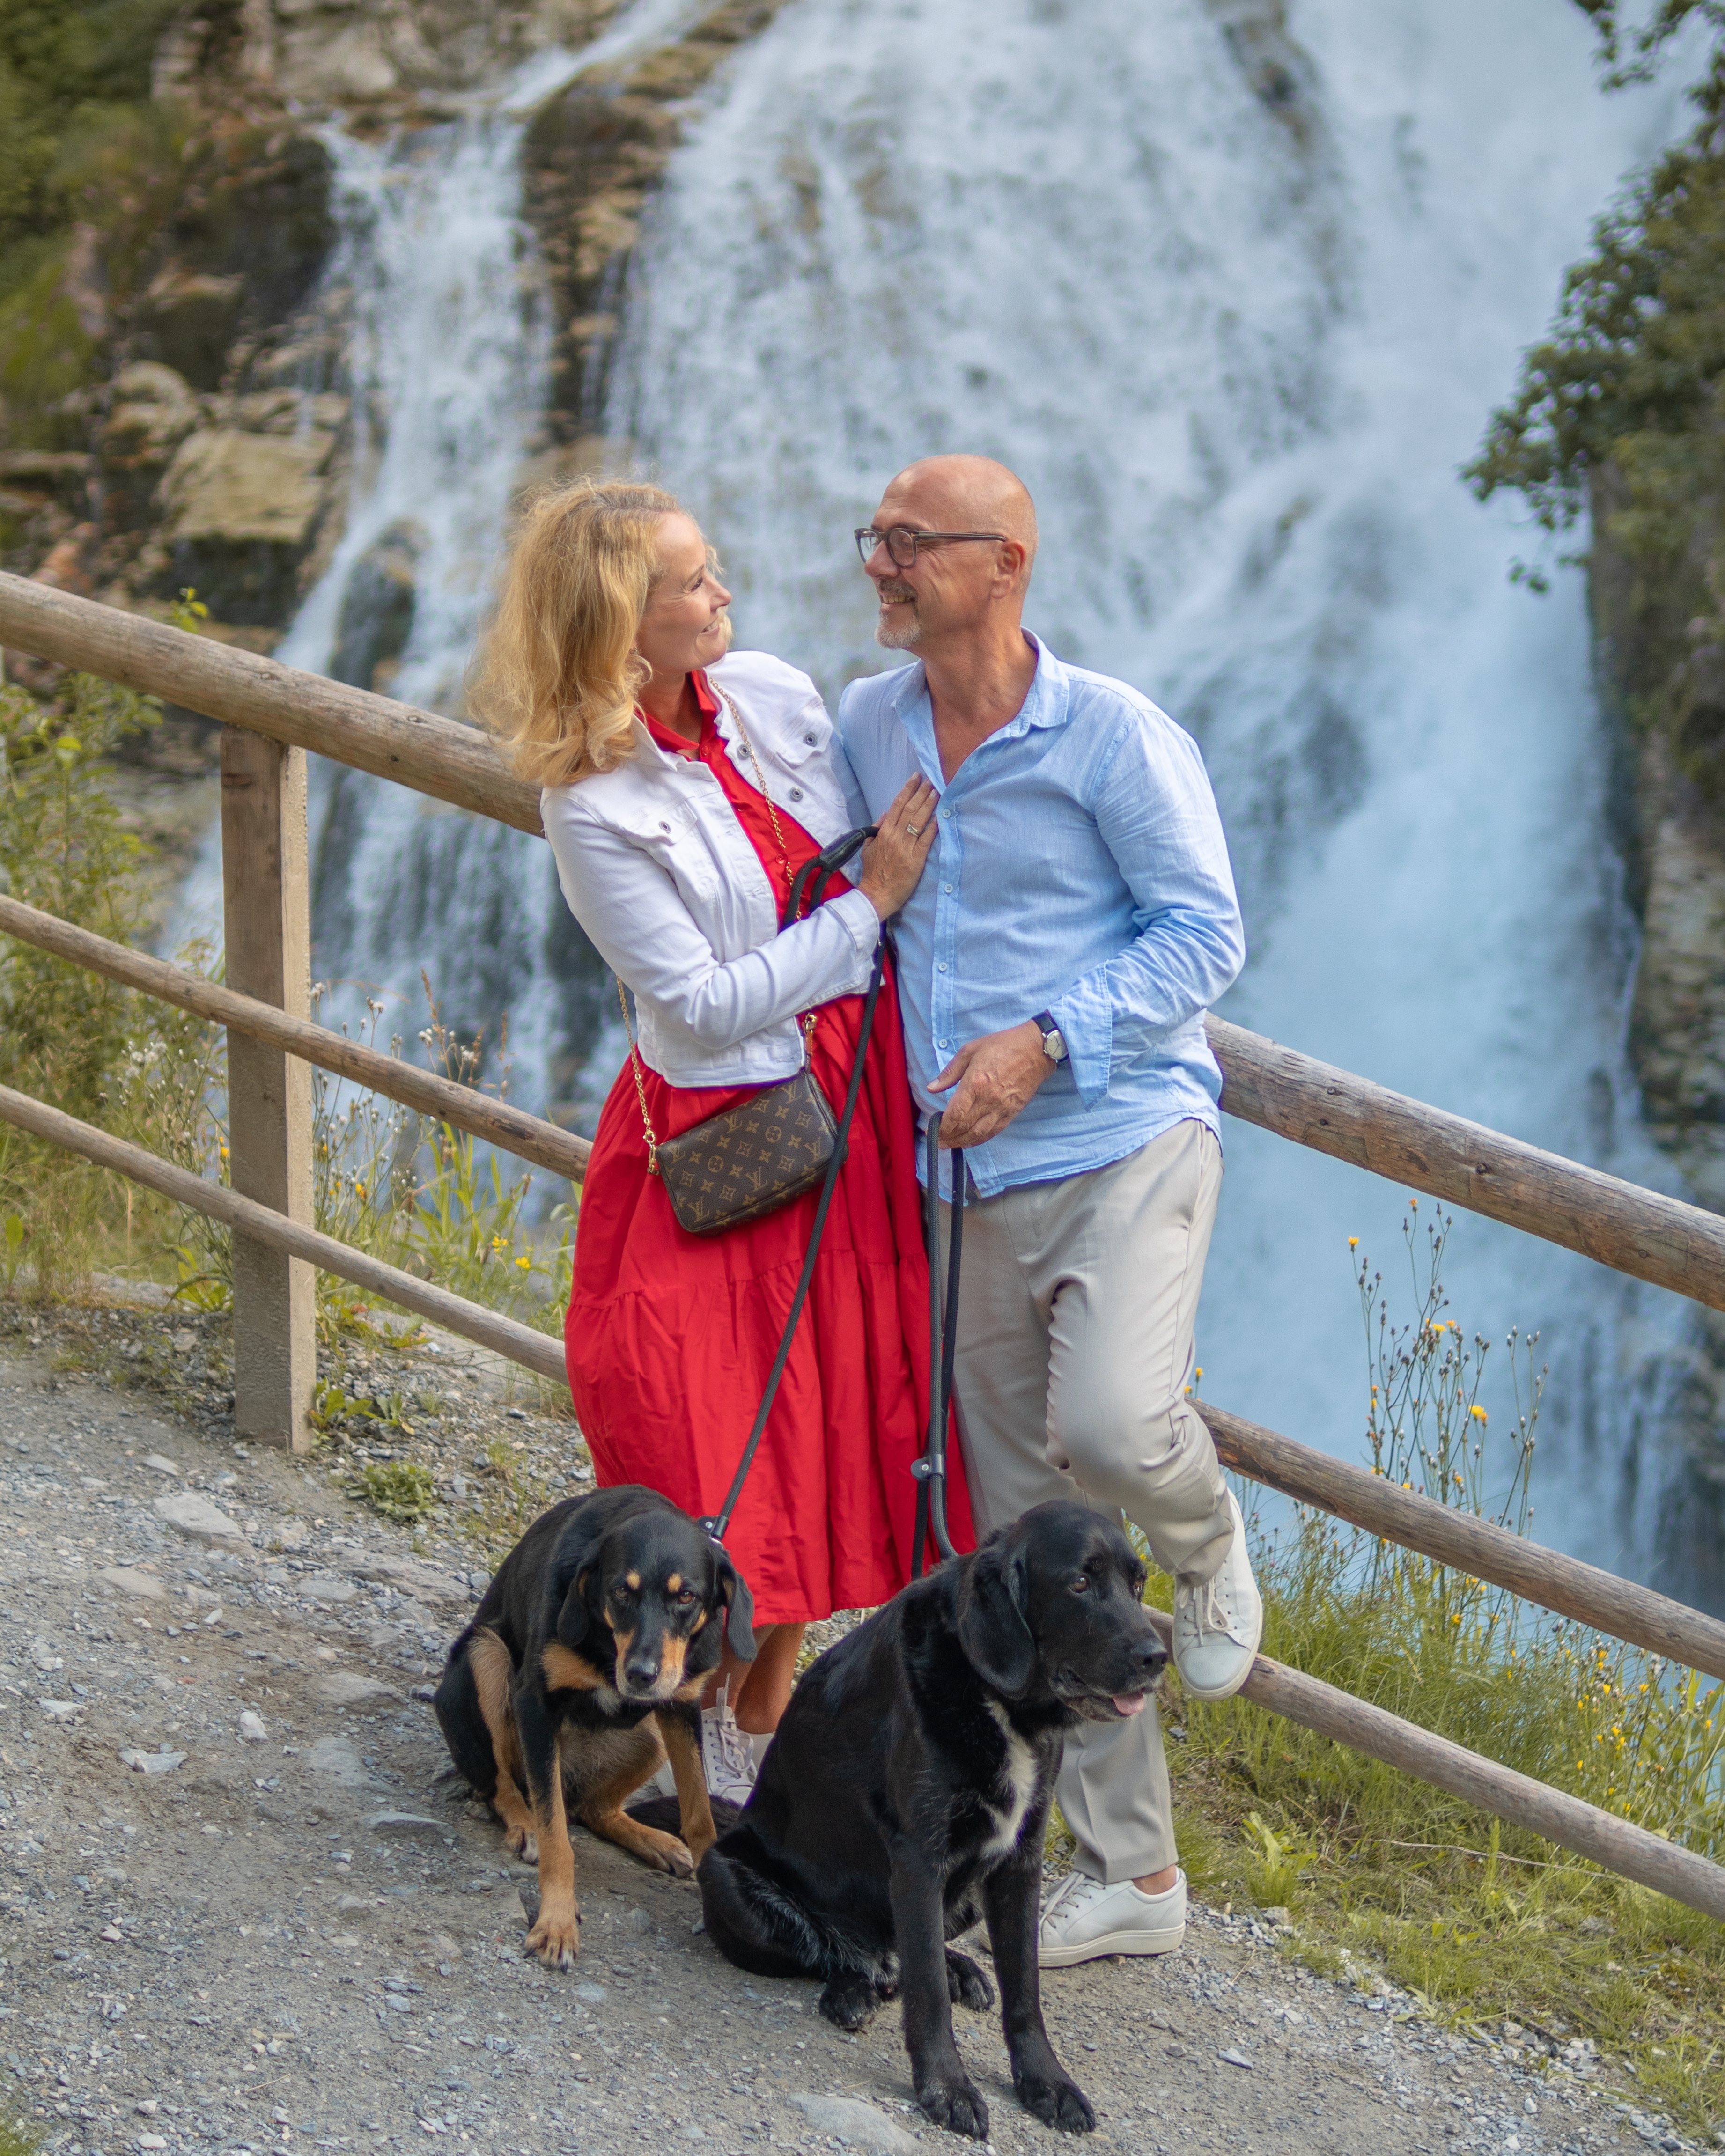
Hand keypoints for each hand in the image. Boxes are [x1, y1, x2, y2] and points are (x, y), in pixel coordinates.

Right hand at [857, 774, 939, 919]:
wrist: (876, 894)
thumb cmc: (873, 873)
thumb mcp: (868, 848)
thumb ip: (876, 830)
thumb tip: (885, 813)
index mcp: (883, 832)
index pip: (897, 805)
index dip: (907, 789)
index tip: (915, 777)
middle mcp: (895, 836)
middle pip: (910, 809)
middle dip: (921, 792)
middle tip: (931, 779)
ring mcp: (906, 847)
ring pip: (918, 820)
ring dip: (929, 804)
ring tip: (937, 791)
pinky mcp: (916, 859)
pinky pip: (926, 839)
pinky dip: (933, 826)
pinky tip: (939, 815)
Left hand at [930, 1020, 1056, 1147]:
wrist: (1035, 1049)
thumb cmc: (1002, 1045)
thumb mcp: (970, 1050)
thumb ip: (950, 1072)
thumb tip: (931, 1088)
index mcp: (975, 1083)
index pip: (955, 1114)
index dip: (942, 1126)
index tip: (932, 1130)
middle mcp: (988, 1099)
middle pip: (964, 1127)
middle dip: (948, 1137)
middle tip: (936, 1142)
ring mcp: (1002, 1108)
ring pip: (978, 1133)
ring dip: (961, 1142)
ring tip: (949, 1145)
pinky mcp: (1013, 1112)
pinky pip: (994, 1131)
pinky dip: (980, 1139)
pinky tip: (970, 1142)